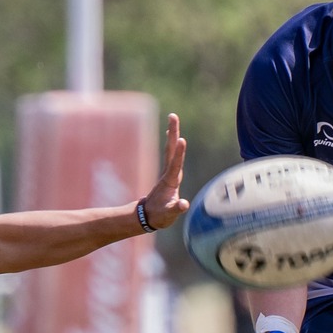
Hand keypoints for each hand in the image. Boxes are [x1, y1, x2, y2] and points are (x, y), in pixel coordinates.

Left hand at [139, 114, 190, 229]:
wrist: (148, 216)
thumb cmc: (160, 216)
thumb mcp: (169, 215)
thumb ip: (176, 209)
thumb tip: (183, 204)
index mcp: (170, 181)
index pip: (176, 164)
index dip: (179, 153)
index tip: (181, 139)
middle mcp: (169, 174)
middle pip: (171, 150)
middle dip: (173, 133)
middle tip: (173, 116)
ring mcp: (168, 173)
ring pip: (171, 150)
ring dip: (172, 134)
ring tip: (173, 120)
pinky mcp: (170, 175)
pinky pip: (172, 155)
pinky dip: (172, 144)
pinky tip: (173, 138)